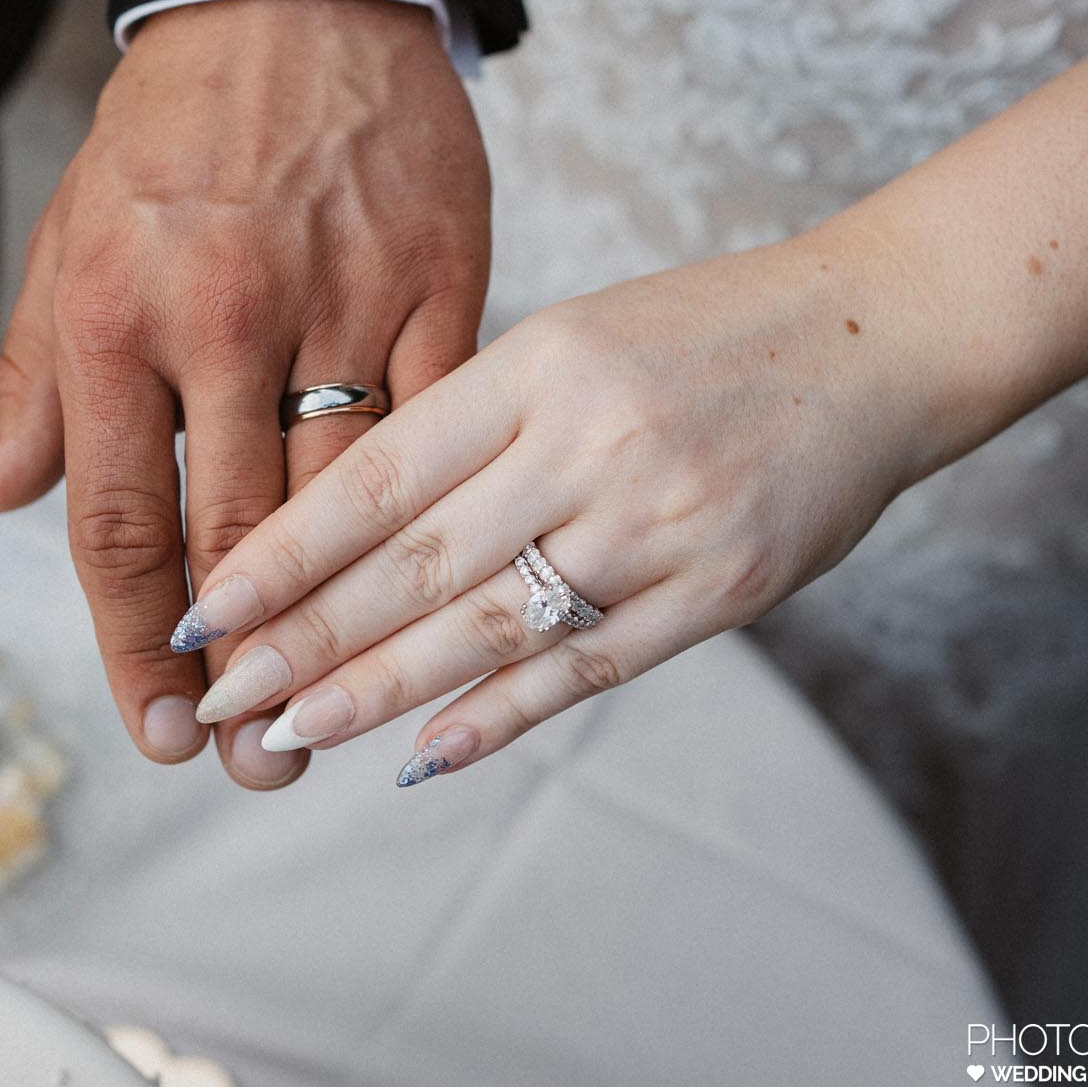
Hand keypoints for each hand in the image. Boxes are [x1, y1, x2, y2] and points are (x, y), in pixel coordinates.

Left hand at [0, 0, 489, 786]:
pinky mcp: (437, 284)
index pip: (119, 526)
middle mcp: (220, 321)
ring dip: (342, 620)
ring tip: (338, 711)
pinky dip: (431, 517)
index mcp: (113, 319)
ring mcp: (339, 302)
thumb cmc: (173, 128)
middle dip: (244, 667)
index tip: (162, 729)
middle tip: (256, 760)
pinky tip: (433, 587)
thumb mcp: (68, 238)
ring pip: (345, 500)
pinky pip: (434, 427)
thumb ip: (33, 378)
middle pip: (235, 536)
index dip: (136, 647)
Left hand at [180, 234, 954, 784]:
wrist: (880, 337)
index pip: (382, 473)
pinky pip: (588, 668)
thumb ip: (476, 422)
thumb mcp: (576, 336)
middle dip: (305, 639)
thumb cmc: (711, 332)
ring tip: (293, 732)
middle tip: (220, 695)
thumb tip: (354, 532)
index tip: (208, 607)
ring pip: (491, 626)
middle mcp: (593, 442)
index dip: (285, 551)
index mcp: (541, 363)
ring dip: (381, 691)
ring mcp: (660, 522)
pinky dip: (500, 716)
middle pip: (418, 562)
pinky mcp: (722, 591)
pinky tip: (425, 754)